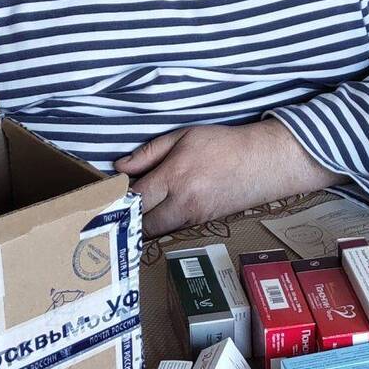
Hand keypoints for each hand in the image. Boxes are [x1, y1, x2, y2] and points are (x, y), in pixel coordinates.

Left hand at [115, 121, 335, 236]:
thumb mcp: (184, 137)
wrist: (265, 162)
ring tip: (134, 213)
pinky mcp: (204, 224)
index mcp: (175, 177)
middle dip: (127, 221)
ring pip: (158, 231)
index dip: (117, 202)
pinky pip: (174, 229)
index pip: (135, 199)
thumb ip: (149, 153)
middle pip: (143, 225)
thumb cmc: (224, 144)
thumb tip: (120, 167)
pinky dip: (162, 223)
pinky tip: (158, 212)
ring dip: (144, 224)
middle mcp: (183, 202)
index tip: (103, 201)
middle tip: (115, 212)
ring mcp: (195, 217)